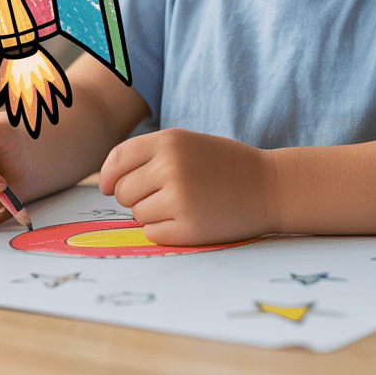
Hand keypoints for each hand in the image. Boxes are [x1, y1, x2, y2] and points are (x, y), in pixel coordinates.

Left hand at [99, 128, 275, 245]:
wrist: (269, 186)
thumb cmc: (224, 164)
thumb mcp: (187, 143)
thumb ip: (149, 155)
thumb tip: (106, 182)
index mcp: (169, 141)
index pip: (116, 160)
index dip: (108, 177)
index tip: (109, 186)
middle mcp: (170, 167)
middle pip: (122, 192)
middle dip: (135, 196)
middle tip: (164, 194)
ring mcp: (179, 199)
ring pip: (137, 214)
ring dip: (152, 213)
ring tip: (182, 203)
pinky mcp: (188, 229)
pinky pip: (152, 234)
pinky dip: (164, 230)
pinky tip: (189, 218)